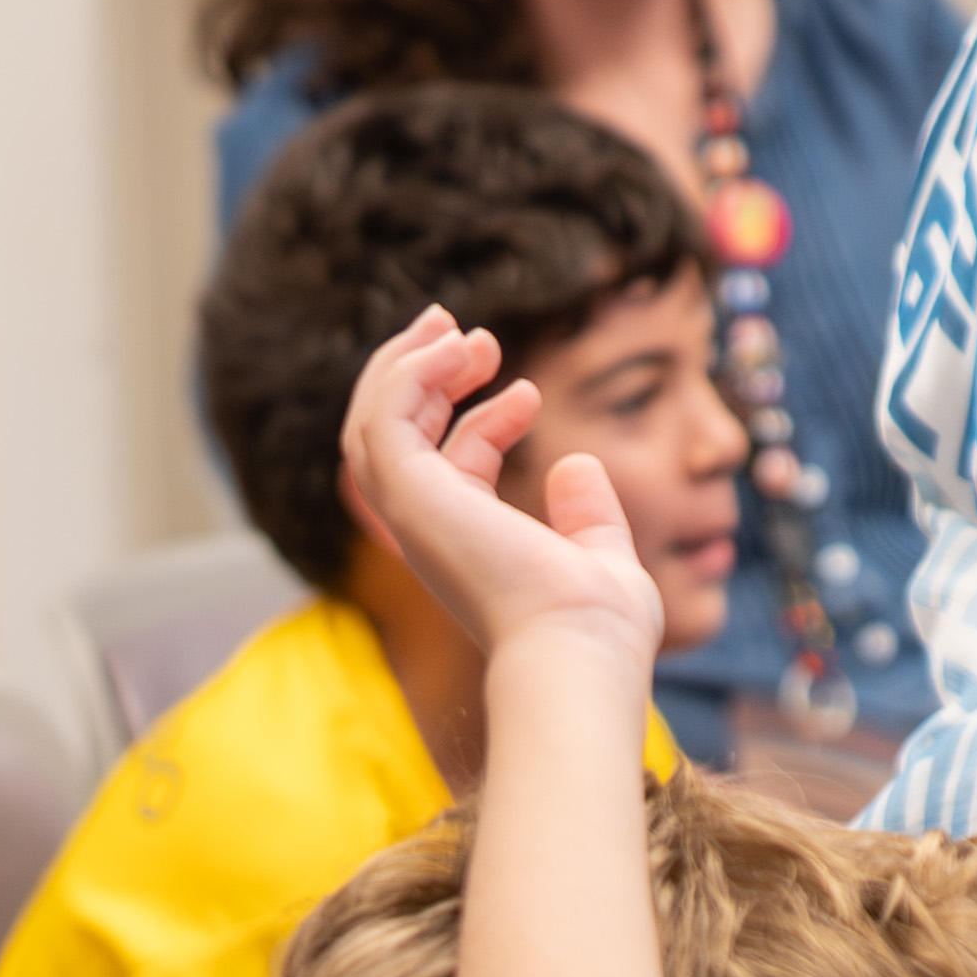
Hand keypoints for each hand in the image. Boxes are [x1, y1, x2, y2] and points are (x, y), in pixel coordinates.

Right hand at [337, 308, 659, 684]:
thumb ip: (588, 515)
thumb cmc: (597, 626)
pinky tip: (455, 348)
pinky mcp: (410, 496)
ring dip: (408, 364)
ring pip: (373, 423)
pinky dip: (411, 373)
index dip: (482, 415)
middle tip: (457, 327)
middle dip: (419, 374)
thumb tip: (577, 464)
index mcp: (464, 545)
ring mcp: (413, 515)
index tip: (529, 392)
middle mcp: (428, 532)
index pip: (447, 463)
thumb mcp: (603, 555)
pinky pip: (385, 416)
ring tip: (455, 327)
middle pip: (390, 437)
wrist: (580, 648)